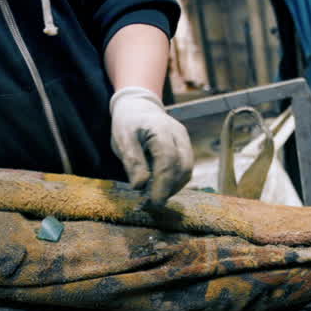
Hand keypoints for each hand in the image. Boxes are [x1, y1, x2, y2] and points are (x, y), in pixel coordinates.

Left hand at [109, 86, 192, 206]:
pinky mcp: (185, 148)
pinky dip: (175, 182)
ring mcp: (185, 141)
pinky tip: (161, 188)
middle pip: (183, 167)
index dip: (163, 184)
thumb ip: (132, 162)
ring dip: (173, 187)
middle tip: (153, 204)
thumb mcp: (122, 140)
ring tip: (155, 196)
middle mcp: (178, 134)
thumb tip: (140, 186)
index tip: (154, 202)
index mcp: (161, 129)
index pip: (168, 160)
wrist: (138, 107)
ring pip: (187, 170)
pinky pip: (185, 169)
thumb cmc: (128, 123)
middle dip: (169, 189)